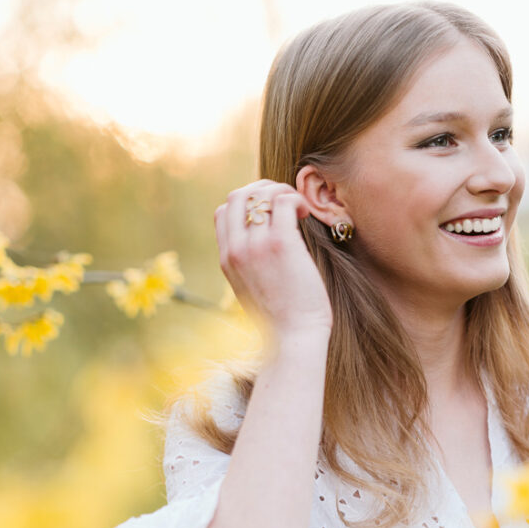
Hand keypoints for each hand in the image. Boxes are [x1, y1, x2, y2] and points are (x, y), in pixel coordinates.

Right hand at [215, 180, 332, 341]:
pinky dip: (296, 199)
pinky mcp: (280, 244)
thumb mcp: (251, 290)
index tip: (269, 212)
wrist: (293, 338)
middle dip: (262, 189)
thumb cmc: (282, 319)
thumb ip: (249, 265)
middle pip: (238, 195)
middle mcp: (236, 250)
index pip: (223, 212)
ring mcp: (256, 245)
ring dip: (282, 192)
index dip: (247, 203)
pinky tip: (306, 214)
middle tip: (285, 202)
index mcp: (227, 260)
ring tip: (298, 208)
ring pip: (261, 194)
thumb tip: (262, 245)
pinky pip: (283, 201)